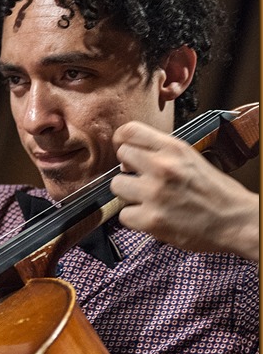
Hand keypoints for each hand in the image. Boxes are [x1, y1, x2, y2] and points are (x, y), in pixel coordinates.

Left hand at [110, 121, 258, 260]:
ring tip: (148, 200)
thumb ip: (161, 153)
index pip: (129, 131)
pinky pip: (124, 215)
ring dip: (129, 195)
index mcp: (174, 149)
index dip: (122, 141)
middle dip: (128, 169)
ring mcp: (155, 193)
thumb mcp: (191, 159)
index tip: (125, 151)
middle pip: (120, 156)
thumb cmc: (216, 193)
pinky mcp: (151, 219)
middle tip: (143, 180)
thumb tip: (131, 154)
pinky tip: (153, 216)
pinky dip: (135, 219)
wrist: (236, 222)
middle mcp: (162, 167)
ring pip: (116, 186)